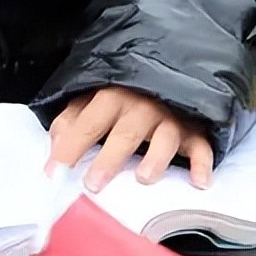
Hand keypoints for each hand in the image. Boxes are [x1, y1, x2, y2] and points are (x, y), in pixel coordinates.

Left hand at [48, 86, 212, 192]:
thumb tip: (55, 143)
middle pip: (124, 133)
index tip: (53, 173)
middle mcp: (141, 105)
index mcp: (111, 96)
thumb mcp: (94, 99)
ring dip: (155, 158)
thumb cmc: (125, 94)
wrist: (169, 70)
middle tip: (93, 185)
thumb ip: (73, 118)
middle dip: (108, 158)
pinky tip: (199, 182)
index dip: (69, 147)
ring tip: (143, 179)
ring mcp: (170, 117)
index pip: (87, 123)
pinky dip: (202, 163)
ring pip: (164, 137)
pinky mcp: (195, 130)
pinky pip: (202, 146)